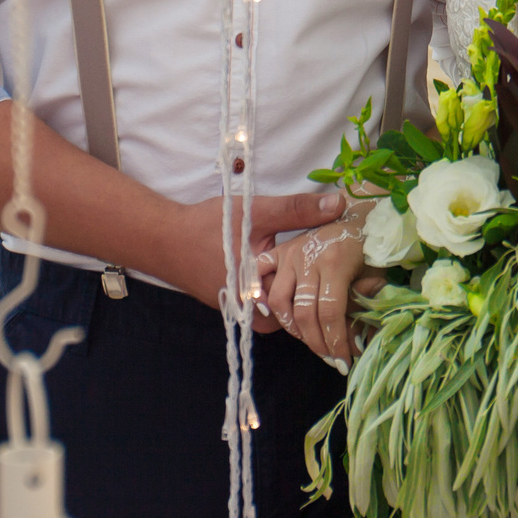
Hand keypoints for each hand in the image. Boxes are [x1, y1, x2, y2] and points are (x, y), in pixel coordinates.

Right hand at [151, 189, 347, 314]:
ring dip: (299, 293)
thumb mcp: (256, 212)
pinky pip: (268, 307)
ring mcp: (245, 314)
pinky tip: (291, 272)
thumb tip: (339, 203)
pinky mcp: (238, 309)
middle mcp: (254, 313)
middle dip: (317, 292)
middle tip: (340, 271)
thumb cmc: (210, 227)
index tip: (351, 270)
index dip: (331, 286)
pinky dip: (281, 291)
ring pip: (284, 312)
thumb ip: (298, 210)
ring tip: (318, 272)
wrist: (166, 240)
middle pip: (299, 310)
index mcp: (262, 293)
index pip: (309, 302)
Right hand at [258, 210, 381, 368]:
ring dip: (293, 327)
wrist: (358, 208)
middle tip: (330, 360)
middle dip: (317, 343)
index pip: (330, 313)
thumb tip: (363, 333)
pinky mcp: (279, 250)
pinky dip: (260, 295)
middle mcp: (308, 259)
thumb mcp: (377, 265)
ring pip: (280, 300)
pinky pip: (260, 274)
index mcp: (335, 262)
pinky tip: (271, 314)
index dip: (336, 341)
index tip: (344, 362)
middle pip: (305, 313)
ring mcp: (290, 254)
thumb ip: (369, 295)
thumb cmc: (371, 239)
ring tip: (309, 340)